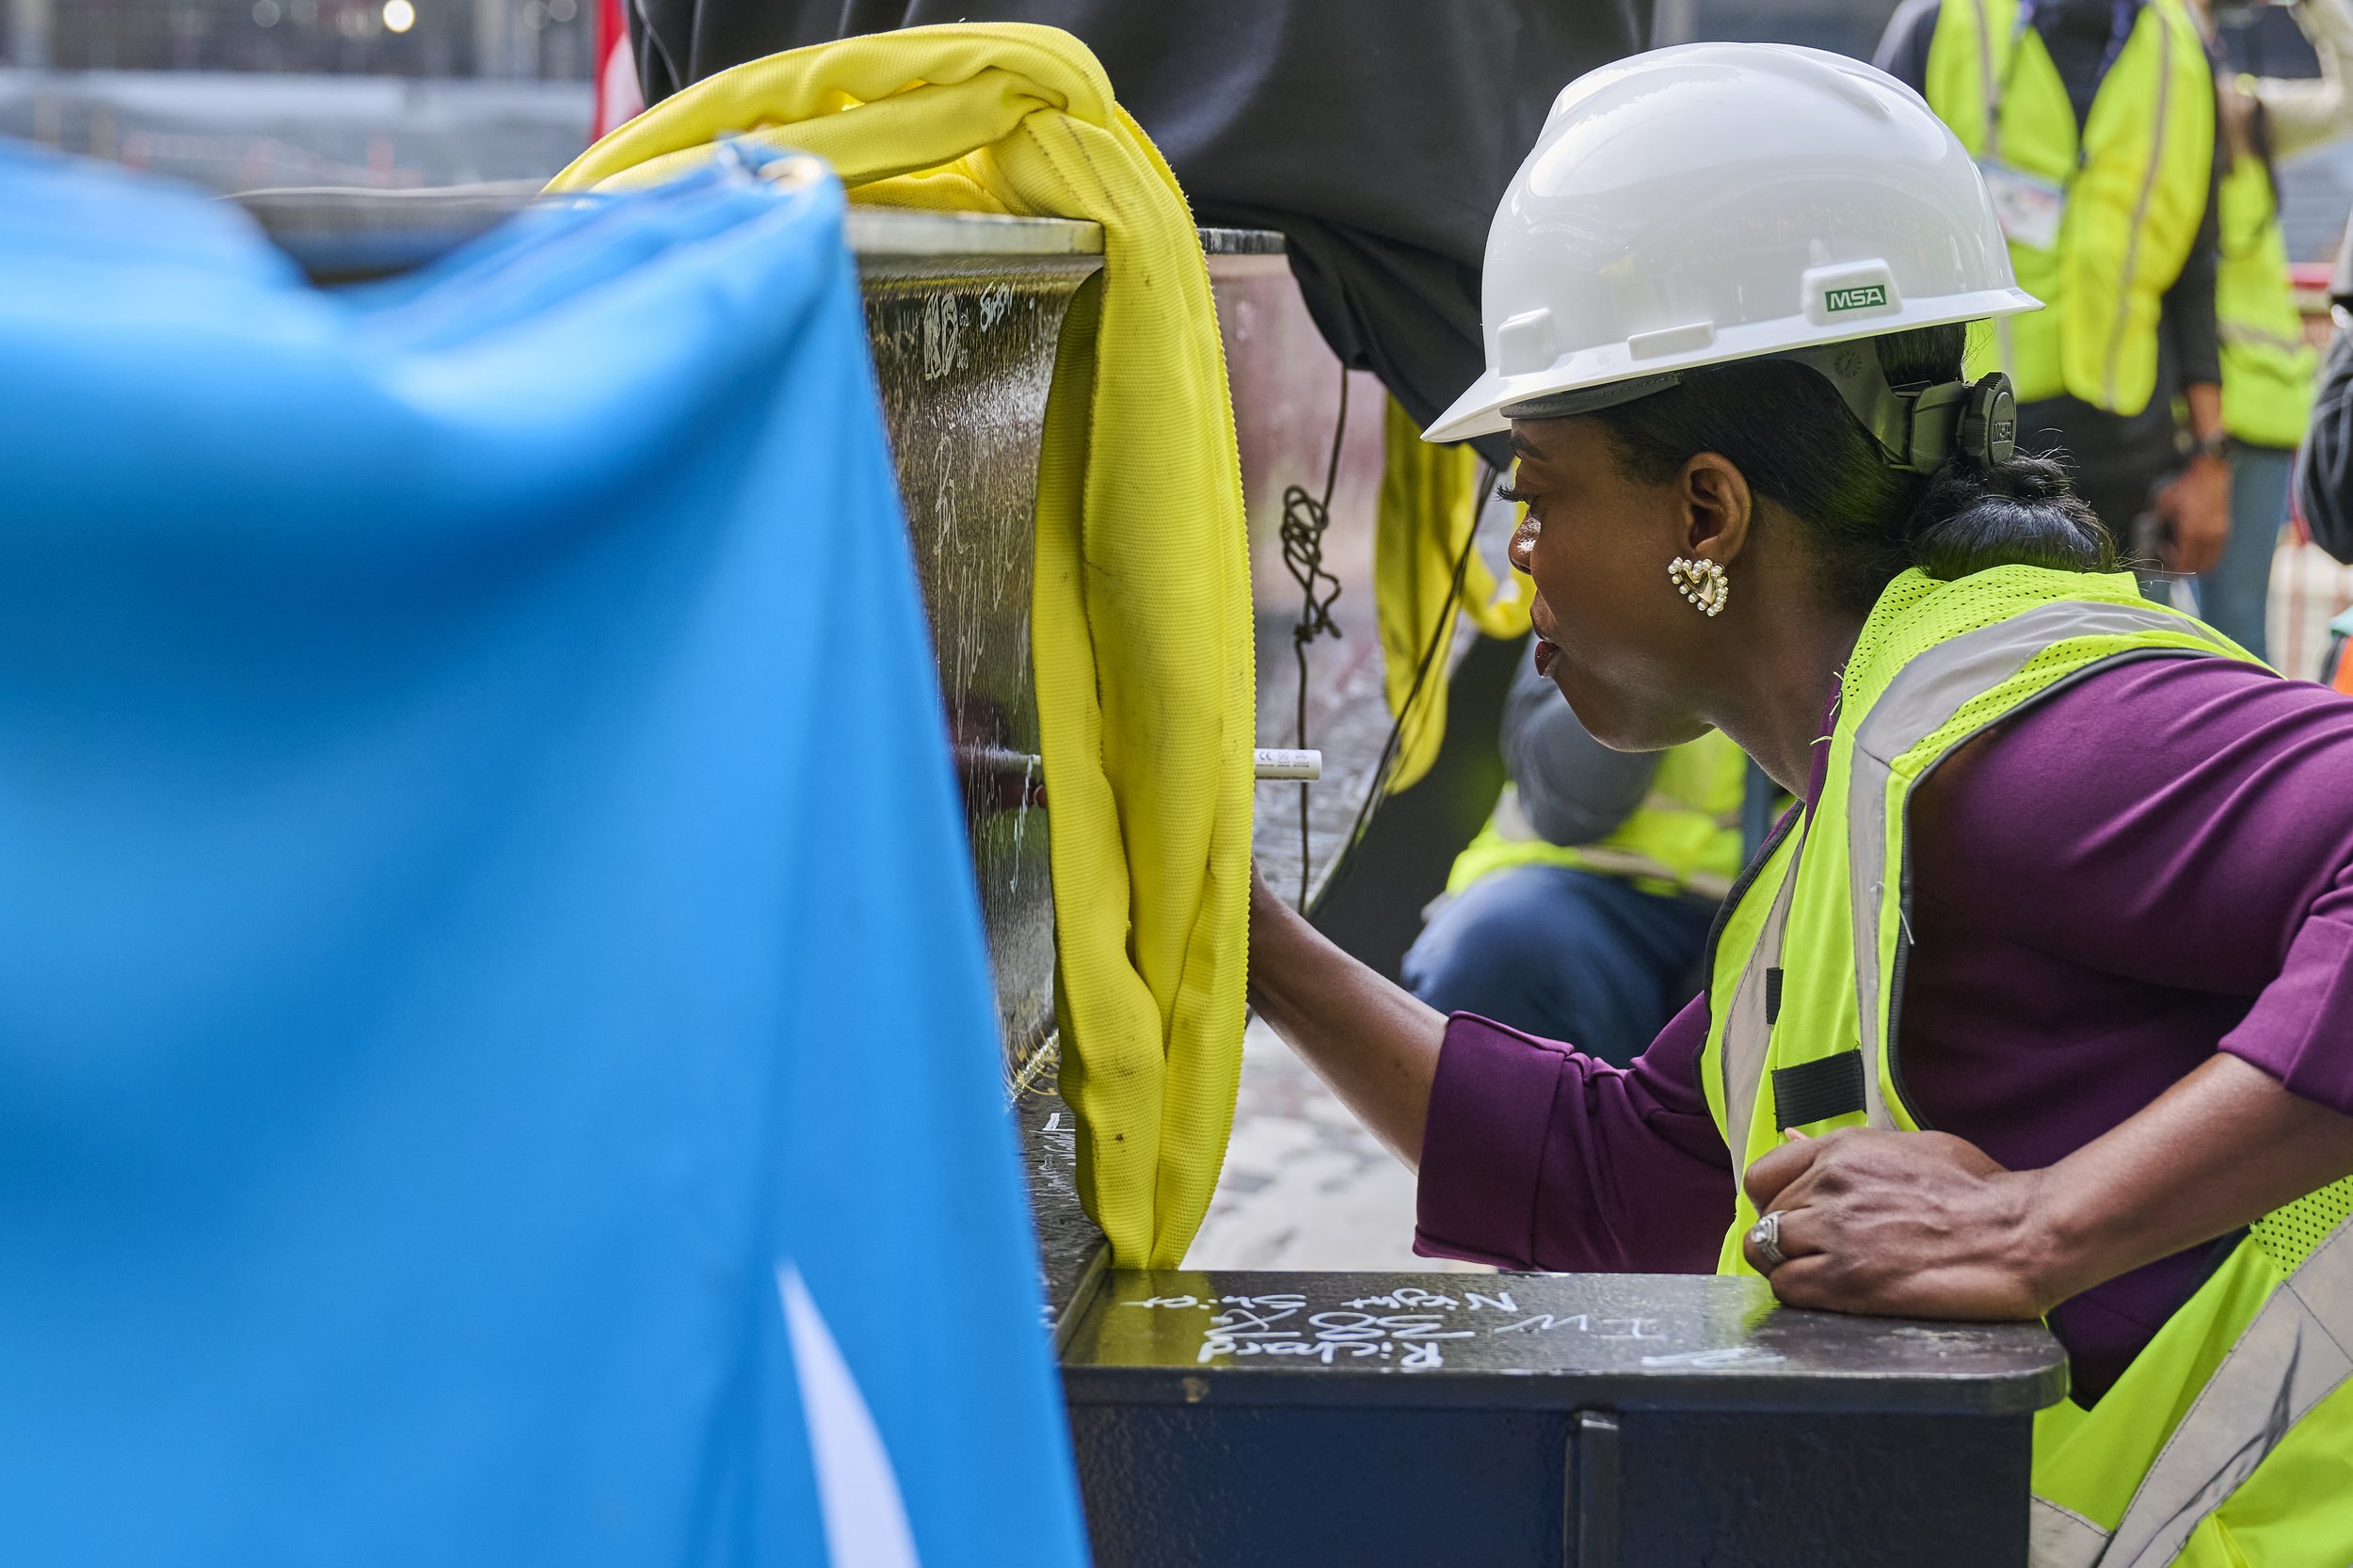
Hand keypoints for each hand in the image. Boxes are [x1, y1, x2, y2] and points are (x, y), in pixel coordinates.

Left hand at [1740, 1128, 2056, 1319]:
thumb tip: (1793, 1139)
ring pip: (1766, 1253)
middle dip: (1785, 1239)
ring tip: (1824, 1276)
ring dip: (1788, 1268)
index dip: (1772, 1203)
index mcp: (1842, 1149)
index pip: (1762, 1176)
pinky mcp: (1845, 1278)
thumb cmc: (1980, 1193)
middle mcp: (1828, 1185)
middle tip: (1819, 1254)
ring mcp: (1833, 1231)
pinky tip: (1834, 1295)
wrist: (2018, 1234)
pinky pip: (1787, 1289)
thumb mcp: (1912, 1146)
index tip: (1793, 1219)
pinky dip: (1801, 1296)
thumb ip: (1847, 1147)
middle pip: (1765, 1218)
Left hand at [2155, 451, 2231, 575]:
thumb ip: (2157, 522)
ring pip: (2210, 563)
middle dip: (2183, 572)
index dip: (2172, 569)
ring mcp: (2219, 534)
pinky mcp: (2225, 529)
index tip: (2162, 566)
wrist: (2211, 473)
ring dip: (2196, 567)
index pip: (2183, 562)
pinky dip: (2207, 559)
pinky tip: (2195, 553)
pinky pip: (2217, 553)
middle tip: (2170, 569)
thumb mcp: (2164, 503)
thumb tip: (2149, 536)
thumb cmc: (2186, 486)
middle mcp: (2208, 536)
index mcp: (2192, 531)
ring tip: (2183, 562)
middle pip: (2197, 567)